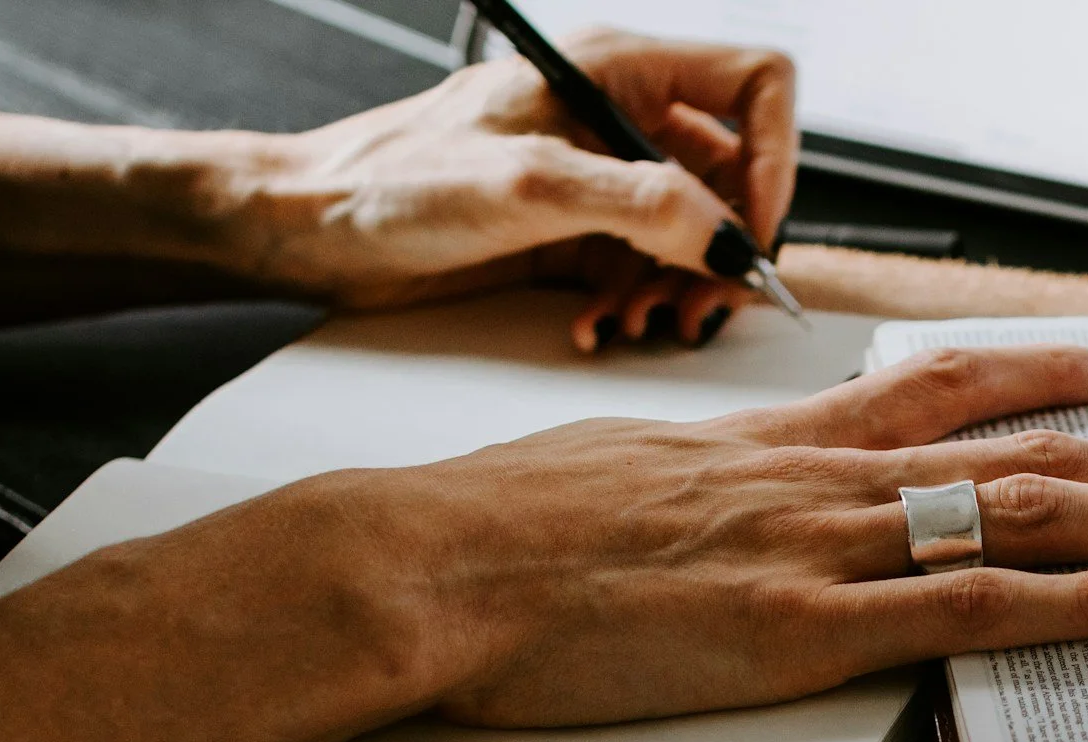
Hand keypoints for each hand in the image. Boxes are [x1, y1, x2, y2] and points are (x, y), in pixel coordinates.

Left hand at [223, 30, 795, 350]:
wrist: (310, 226)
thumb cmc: (393, 179)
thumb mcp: (528, 187)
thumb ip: (639, 204)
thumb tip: (724, 236)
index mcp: (617, 70)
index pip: (755, 87)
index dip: (777, 159)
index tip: (752, 233)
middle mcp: (619, 116)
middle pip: (734, 175)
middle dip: (726, 248)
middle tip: (700, 305)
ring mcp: (599, 175)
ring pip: (695, 232)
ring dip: (678, 288)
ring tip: (638, 323)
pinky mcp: (575, 229)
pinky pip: (644, 268)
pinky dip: (633, 303)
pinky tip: (594, 325)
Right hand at [315, 345, 1087, 725]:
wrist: (424, 564)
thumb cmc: (493, 530)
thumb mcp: (612, 476)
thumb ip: (694, 487)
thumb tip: (717, 506)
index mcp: (771, 444)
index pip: (939, 389)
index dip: (1046, 375)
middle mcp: (819, 479)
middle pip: (1024, 449)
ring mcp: (821, 550)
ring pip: (1032, 516)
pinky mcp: (802, 632)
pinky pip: (977, 613)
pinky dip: (1087, 606)